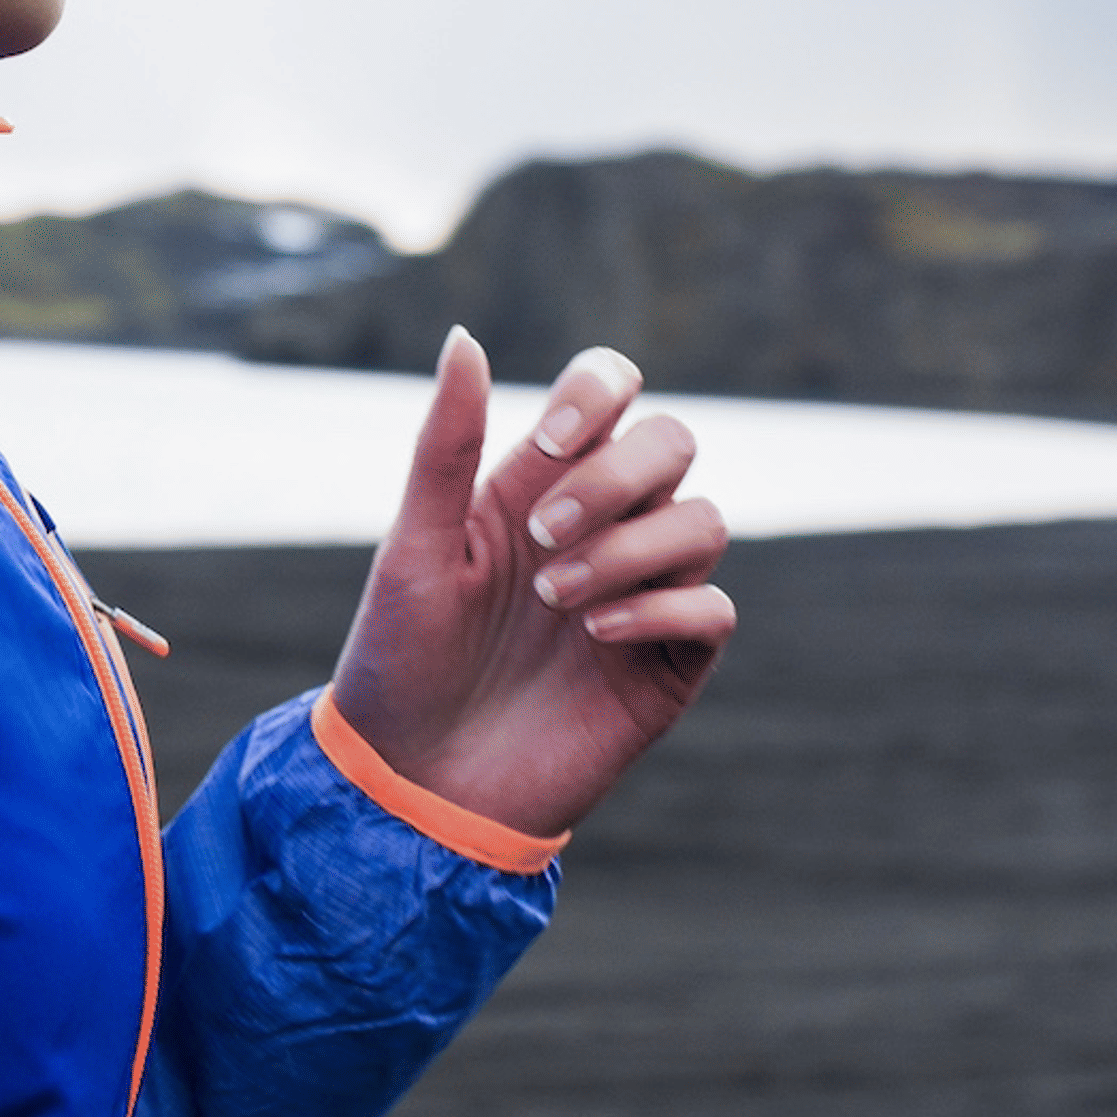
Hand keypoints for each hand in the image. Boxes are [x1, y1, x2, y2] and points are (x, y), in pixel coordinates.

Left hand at [326, 328, 732, 839]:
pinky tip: (593, 637)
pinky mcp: (668, 666)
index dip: (600, 390)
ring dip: (632, 549)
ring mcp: (642, 594)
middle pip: (674, 444)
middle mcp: (603, 527)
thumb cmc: (401, 658)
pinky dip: (663, 609)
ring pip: (706, 522)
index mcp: (539, 484)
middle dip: (618, 477)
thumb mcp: (413, 546)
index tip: (549, 441)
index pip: (613, 389)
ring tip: (555, 601)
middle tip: (541, 536)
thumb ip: (444, 445)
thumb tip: (463, 335)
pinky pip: (714, 609)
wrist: (413, 780)